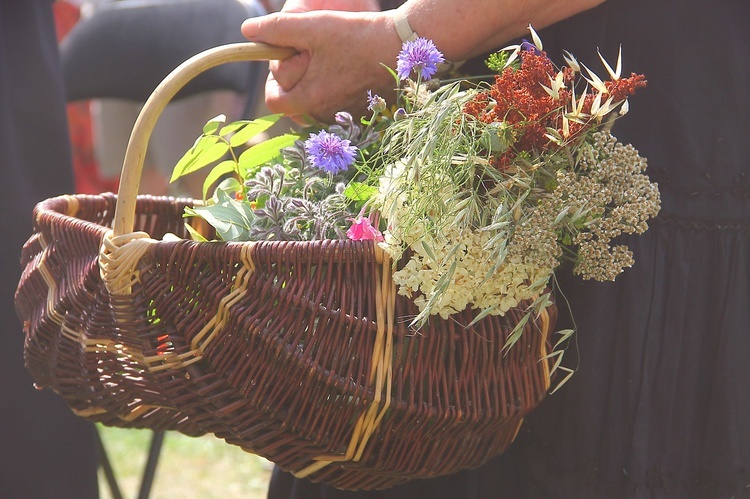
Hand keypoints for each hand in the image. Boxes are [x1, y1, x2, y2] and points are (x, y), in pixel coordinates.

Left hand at [242, 7, 399, 122]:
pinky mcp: (356, 113)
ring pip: (312, 106)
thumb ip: (277, 28)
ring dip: (311, 86)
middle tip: (309, 55)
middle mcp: (324, 114)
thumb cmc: (357, 35)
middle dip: (294, 80)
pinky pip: (331, 108)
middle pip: (294, 103)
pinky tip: (340, 71)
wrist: (400, 46)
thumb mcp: (314, 26)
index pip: (275, 102)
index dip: (274, 81)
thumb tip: (247, 30)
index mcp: (310, 97)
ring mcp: (341, 116)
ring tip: (325, 62)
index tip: (285, 60)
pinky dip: (329, 91)